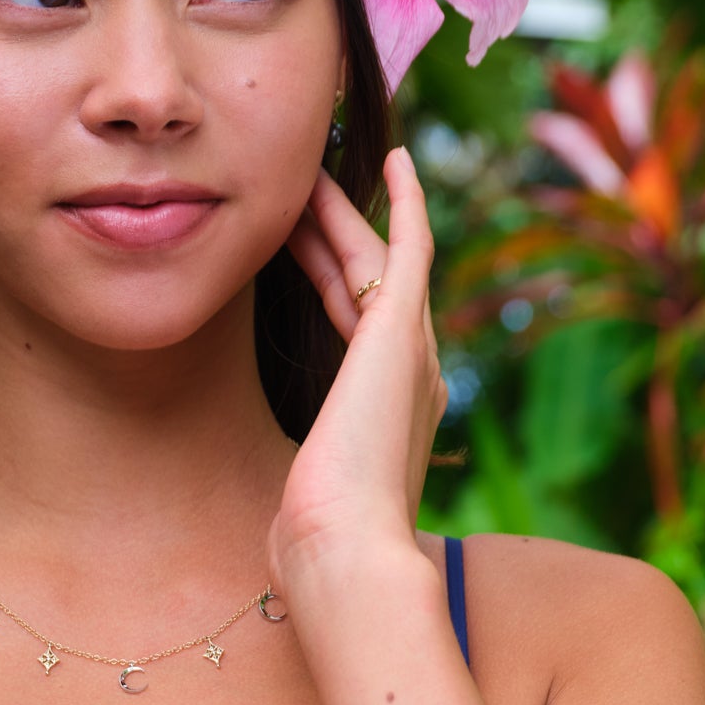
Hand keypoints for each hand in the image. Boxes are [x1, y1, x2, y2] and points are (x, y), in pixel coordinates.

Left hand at [272, 146, 447, 582]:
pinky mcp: (404, 331)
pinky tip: (395, 156)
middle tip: (297, 182)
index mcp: (392, 406)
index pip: (352, 317)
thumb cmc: (320, 539)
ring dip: (342, 211)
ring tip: (310, 167)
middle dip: (332, 229)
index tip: (296, 239)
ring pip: (376, 257)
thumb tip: (290, 511)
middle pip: (365, 278)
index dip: (325, 270)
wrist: (345, 548)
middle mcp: (414, 371)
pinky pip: (410, 248)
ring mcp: (413, 348)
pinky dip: (406, 201)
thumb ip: (309, 479)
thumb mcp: (307, 492)